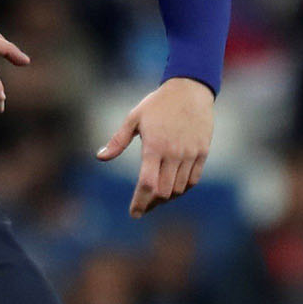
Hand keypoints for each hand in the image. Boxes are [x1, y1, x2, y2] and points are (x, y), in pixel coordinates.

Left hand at [99, 77, 214, 217]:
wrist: (190, 89)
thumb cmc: (158, 104)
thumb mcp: (134, 118)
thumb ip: (118, 140)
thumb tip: (100, 156)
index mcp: (154, 146)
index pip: (147, 184)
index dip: (140, 202)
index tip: (134, 213)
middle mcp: (174, 153)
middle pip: (164, 192)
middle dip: (151, 204)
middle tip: (143, 207)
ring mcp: (190, 154)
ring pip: (179, 189)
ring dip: (167, 198)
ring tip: (156, 198)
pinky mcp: (202, 153)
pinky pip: (193, 180)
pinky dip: (182, 189)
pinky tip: (173, 188)